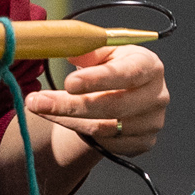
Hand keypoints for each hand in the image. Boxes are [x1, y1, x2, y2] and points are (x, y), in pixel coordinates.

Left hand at [26, 44, 167, 167]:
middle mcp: (157, 95)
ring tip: (39, 107)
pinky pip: (104, 143)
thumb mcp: (102, 53)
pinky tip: (61, 119)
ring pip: (103, 128)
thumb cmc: (111, 68)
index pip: (127, 74)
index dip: (97, 80)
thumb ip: (88, 50)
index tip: (68, 82)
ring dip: (66, 119)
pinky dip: (77, 132)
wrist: (121, 95)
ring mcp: (152, 123)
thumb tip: (70, 51)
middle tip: (38, 101)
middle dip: (70, 105)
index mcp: (150, 66)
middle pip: (113, 106)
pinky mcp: (143, 143)